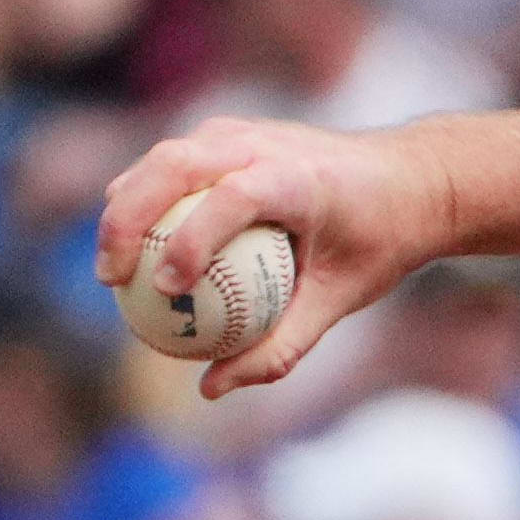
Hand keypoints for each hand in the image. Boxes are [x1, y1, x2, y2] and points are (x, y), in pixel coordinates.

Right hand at [96, 112, 450, 397]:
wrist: (408, 177)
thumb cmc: (378, 242)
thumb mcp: (341, 300)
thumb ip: (281, 345)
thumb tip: (211, 388)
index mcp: (301, 178)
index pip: (235, 198)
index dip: (193, 239)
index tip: (166, 288)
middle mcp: (264, 144)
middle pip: (175, 164)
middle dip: (130, 219)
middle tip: (112, 280)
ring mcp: (241, 132)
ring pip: (162, 158)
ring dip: (125, 207)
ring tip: (111, 270)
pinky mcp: (224, 134)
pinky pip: (170, 164)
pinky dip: (142, 198)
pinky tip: (130, 248)